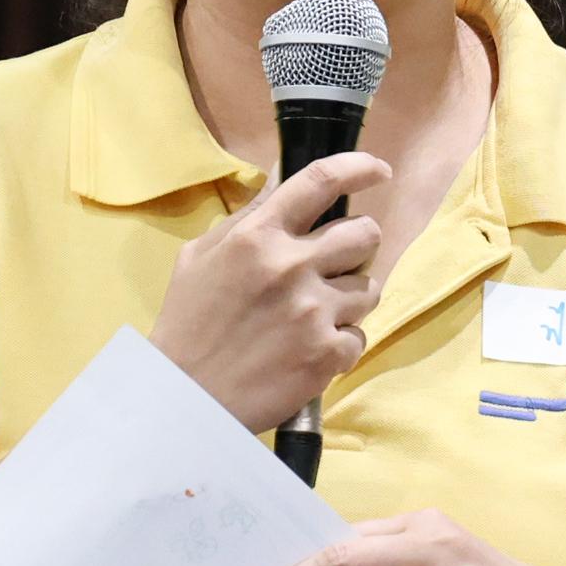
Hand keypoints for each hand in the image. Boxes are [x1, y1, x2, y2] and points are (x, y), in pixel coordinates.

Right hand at [154, 152, 388, 431]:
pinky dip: (339, 344)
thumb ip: (247, 218)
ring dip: (348, 299)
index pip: (322, 180)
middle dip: (357, 246)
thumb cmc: (188, 323)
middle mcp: (291, 265)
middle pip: (366, 234)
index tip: (379, 171)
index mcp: (257, 235)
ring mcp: (313, 311)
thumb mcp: (200, 256)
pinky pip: (359, 336)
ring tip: (314, 315)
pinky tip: (309, 350)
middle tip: (335, 264)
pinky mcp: (327, 354)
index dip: (360, 168)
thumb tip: (282, 180)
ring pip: (370, 288)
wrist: (185, 397)